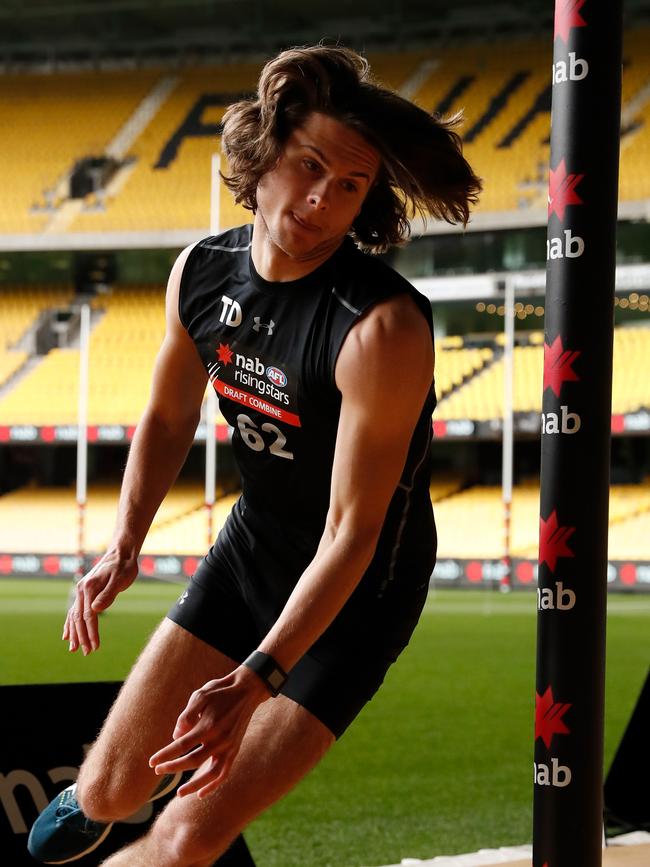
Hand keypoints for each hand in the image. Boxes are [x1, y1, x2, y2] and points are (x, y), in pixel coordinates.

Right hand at [62, 549, 137, 654]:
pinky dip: (70, 624)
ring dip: (74, 633)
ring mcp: (81, 590)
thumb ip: (108, 595)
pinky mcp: (84, 591)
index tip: (95, 646)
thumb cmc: (124, 566)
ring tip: (73, 649)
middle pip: (78, 618)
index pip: (88, 616)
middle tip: (87, 653)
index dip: (91, 633)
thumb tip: (95, 611)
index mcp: (89, 588)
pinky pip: (74, 610)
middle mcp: (81, 590)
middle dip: (82, 637)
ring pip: (73, 616)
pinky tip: (67, 635)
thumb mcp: (120, 580)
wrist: (121, 553)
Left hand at [149, 666, 269, 798]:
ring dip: (194, 785)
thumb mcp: (200, 695)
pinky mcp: (235, 750)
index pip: (181, 746)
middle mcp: (219, 739)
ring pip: (210, 773)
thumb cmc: (219, 691)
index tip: (152, 762)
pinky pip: (224, 772)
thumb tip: (175, 737)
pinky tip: (201, 793)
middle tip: (158, 770)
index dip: (165, 755)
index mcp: (208, 725)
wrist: (247, 690)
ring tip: (179, 793)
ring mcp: (229, 746)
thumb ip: (186, 716)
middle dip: (173, 768)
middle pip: (192, 761)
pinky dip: (213, 785)